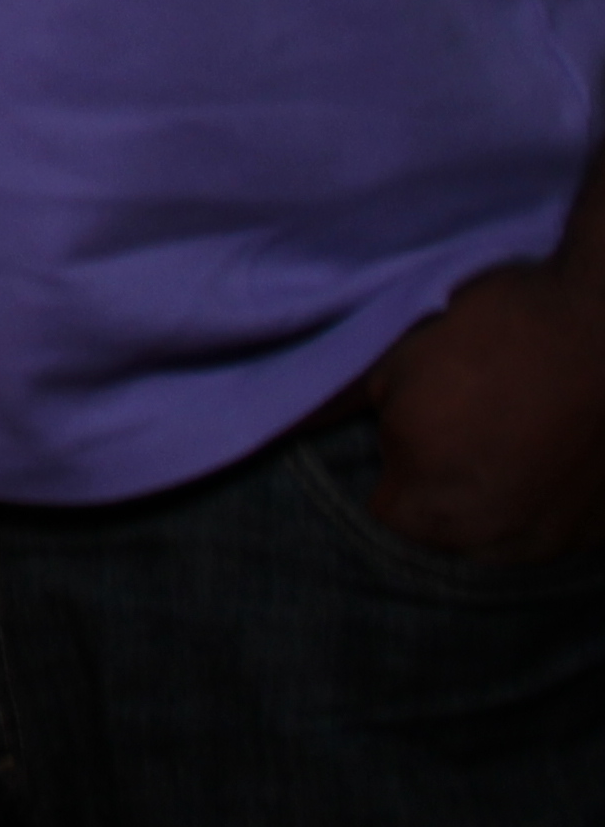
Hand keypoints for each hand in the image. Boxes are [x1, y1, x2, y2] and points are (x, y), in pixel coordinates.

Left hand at [367, 258, 604, 561]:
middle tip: (461, 430)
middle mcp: (494, 544)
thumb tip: (290, 424)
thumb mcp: (392, 360)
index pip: (384, 516)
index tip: (410, 429)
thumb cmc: (489, 334)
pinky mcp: (600, 531)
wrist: (602, 320)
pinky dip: (541, 503)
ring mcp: (555, 542)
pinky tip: (543, 455)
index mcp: (429, 509)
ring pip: (500, 541)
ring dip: (492, 505)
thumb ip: (337, 407)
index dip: (391, 468)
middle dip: (438, 491)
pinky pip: (551, 531)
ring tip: (504, 441)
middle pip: (443, 536)